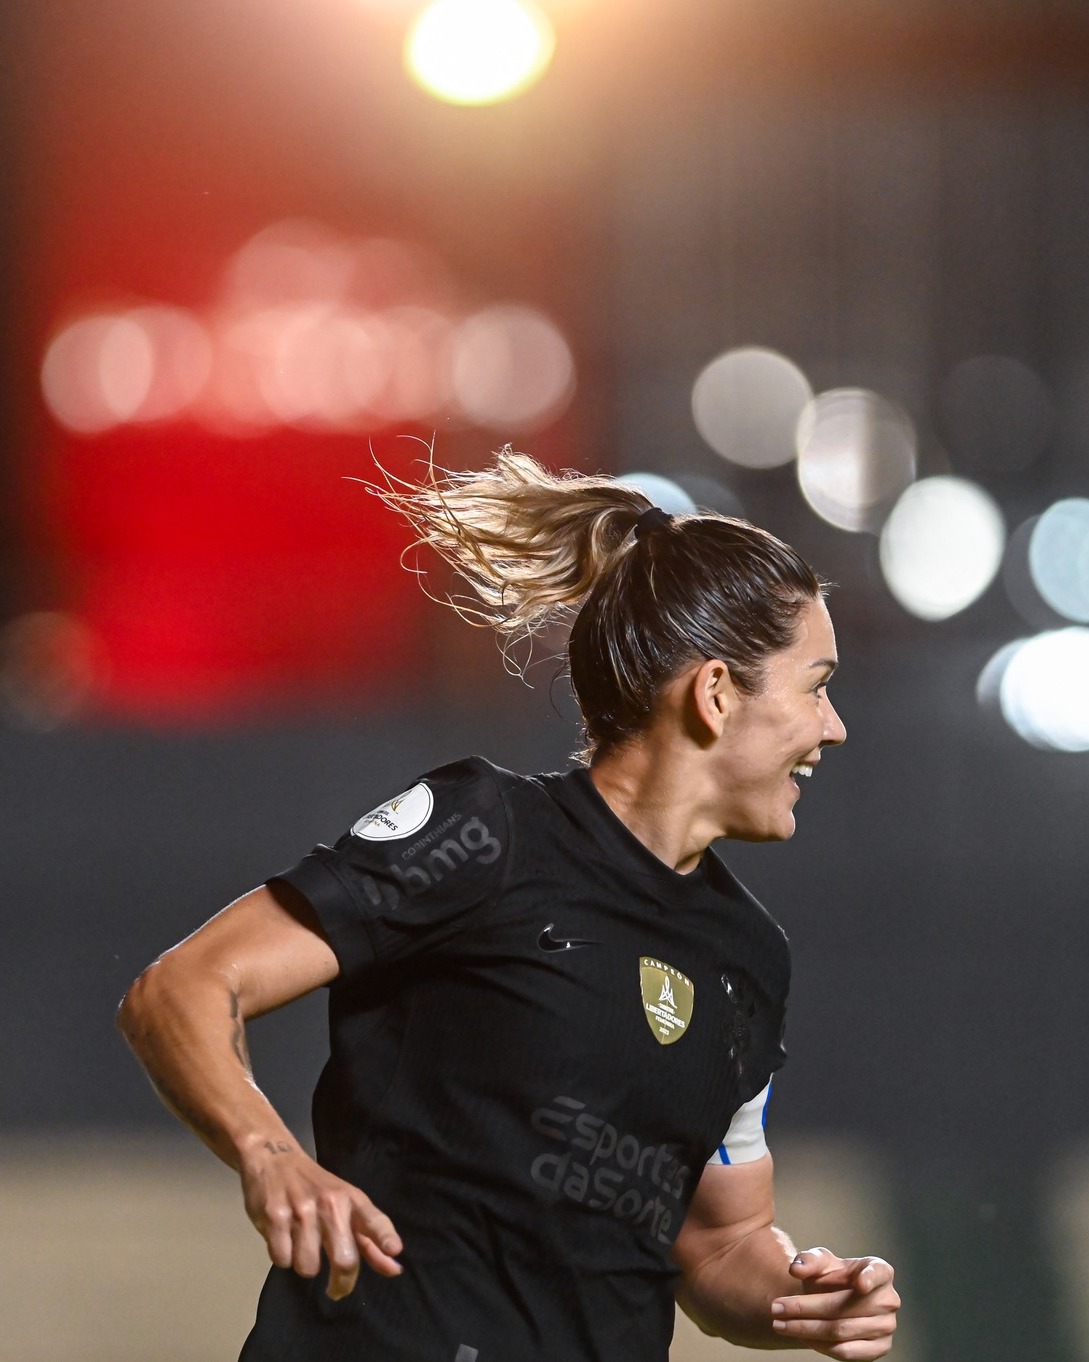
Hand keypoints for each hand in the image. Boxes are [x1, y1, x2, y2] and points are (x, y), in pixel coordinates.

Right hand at [240, 1141, 402, 1299]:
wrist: (274, 1158)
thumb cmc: (317, 1188)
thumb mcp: (347, 1206)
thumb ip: (369, 1240)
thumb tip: (395, 1269)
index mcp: (352, 1199)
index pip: (373, 1219)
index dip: (384, 1236)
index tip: (394, 1250)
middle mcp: (330, 1203)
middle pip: (344, 1259)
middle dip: (341, 1283)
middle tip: (336, 1289)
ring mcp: (302, 1210)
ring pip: (308, 1267)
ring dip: (305, 1266)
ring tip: (302, 1247)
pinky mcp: (274, 1217)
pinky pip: (282, 1260)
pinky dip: (282, 1257)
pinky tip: (283, 1239)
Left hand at [771, 1246, 899, 1358]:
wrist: (835, 1297)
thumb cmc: (831, 1275)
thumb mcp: (820, 1261)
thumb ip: (808, 1260)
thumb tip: (796, 1269)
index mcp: (879, 1271)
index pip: (877, 1274)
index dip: (869, 1279)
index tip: (859, 1283)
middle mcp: (888, 1300)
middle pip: (843, 1308)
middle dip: (805, 1309)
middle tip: (776, 1308)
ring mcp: (886, 1327)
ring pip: (840, 1331)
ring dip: (806, 1329)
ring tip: (780, 1324)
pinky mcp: (878, 1349)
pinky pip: (847, 1352)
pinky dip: (821, 1346)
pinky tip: (802, 1337)